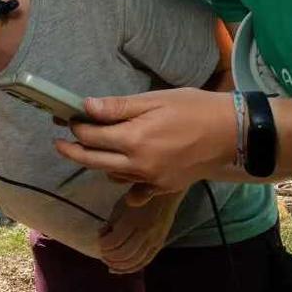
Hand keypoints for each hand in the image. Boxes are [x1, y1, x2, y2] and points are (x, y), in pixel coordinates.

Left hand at [54, 88, 236, 205]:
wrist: (231, 134)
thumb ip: (119, 107)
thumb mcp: (155, 99)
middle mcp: (137, 164)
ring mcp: (150, 180)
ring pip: (113, 175)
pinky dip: (127, 183)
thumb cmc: (194, 108)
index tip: (68, 119)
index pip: (92, 137)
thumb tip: (86, 107)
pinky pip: (136, 191)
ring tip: (97, 149)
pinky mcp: (163, 187)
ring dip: (100, 163)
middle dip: (73, 151)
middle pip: (93, 161)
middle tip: (60, 143)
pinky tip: (125, 172)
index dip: (76, 128)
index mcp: (133, 139)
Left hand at [99, 189, 184, 273]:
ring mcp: (154, 240)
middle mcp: (145, 232)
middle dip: (109, 256)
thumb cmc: (139, 199)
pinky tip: (118, 268)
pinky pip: (144, 262)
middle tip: (102, 253)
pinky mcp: (159, 245)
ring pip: (134, 261)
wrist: (166, 195)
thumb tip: (101, 236)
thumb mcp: (120, 205)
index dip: (103, 244)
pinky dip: (130, 269)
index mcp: (133, 220)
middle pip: (124, 254)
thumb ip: (111, 222)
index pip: (114, 241)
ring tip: (109, 261)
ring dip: (118, 265)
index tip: (99, 241)